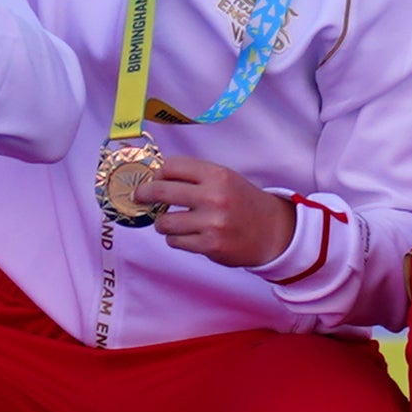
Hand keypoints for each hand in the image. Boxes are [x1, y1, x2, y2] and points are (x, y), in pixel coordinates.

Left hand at [138, 143, 304, 273]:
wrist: (271, 231)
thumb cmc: (243, 202)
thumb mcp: (225, 179)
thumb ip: (195, 176)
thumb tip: (155, 178)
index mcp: (217, 175)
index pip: (172, 166)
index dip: (159, 173)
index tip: (155, 179)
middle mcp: (213, 196)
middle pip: (161, 191)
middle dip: (144, 193)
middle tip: (140, 196)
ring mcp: (211, 223)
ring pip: (164, 222)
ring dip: (162, 223)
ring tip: (172, 221)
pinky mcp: (210, 245)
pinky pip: (175, 241)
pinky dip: (176, 238)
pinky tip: (188, 235)